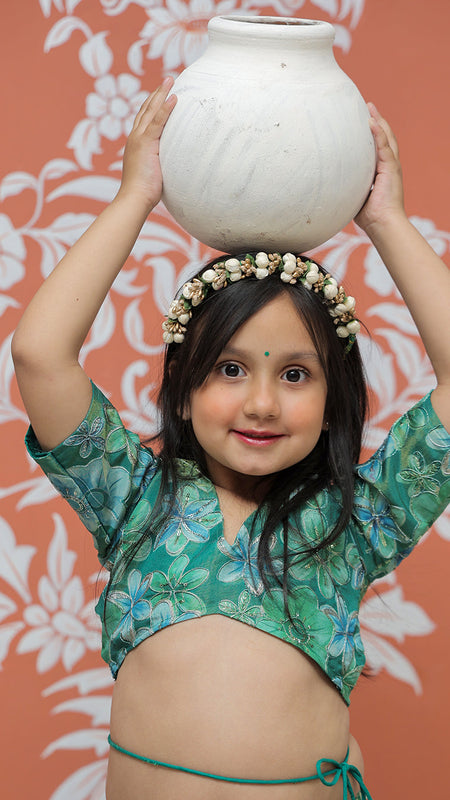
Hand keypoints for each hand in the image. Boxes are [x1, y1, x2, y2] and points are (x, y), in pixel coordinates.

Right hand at [117, 78, 176, 209]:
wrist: (134, 199)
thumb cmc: (144, 193)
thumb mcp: (153, 174)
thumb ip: (160, 166)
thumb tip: (172, 169)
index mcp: (136, 144)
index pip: (145, 120)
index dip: (153, 105)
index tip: (162, 94)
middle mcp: (135, 137)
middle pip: (146, 109)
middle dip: (157, 93)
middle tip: (168, 80)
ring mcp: (139, 139)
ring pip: (151, 111)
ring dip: (161, 93)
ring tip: (172, 80)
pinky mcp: (145, 144)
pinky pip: (158, 122)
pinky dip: (165, 109)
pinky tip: (174, 97)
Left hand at [354, 104, 405, 234]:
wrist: (383, 224)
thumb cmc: (368, 215)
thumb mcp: (354, 194)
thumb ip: (346, 184)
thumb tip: (327, 183)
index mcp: (381, 170)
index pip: (377, 146)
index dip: (371, 132)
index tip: (362, 119)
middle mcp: (388, 165)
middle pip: (384, 136)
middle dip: (376, 120)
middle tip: (367, 105)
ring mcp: (391, 166)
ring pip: (386, 137)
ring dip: (378, 121)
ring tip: (370, 108)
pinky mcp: (391, 169)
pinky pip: (385, 147)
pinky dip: (379, 134)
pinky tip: (372, 123)